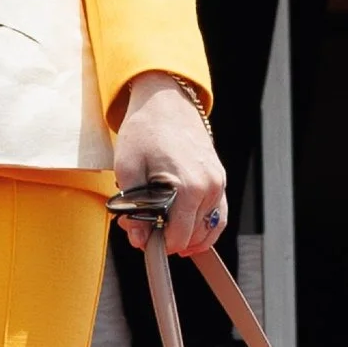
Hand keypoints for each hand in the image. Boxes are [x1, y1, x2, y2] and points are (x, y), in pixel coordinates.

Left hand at [111, 74, 226, 256]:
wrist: (165, 102)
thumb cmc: (144, 132)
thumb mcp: (127, 169)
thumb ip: (133, 208)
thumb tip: (139, 238)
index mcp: (189, 187)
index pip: (179, 236)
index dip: (157, 244)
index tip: (139, 236)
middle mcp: (210, 187)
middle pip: (193, 235)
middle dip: (168, 239)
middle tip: (143, 228)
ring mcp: (219, 184)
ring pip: (209, 230)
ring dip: (186, 237)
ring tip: (162, 232)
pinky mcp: (220, 180)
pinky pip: (218, 216)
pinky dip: (204, 230)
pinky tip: (187, 234)